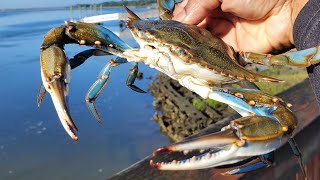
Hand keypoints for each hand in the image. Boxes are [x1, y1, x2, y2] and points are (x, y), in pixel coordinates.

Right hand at [172, 0, 307, 52]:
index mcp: (212, 2)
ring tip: (176, 52)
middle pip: (192, 29)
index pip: (188, 11)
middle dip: (181, 35)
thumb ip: (198, 4)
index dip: (178, 19)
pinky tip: (192, 59)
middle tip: (169, 42)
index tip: (166, 28)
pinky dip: (203, 58)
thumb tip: (179, 20)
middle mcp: (215, 19)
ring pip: (200, 43)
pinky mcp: (230, 51)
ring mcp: (222, 36)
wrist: (287, 13)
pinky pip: (213, 55)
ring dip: (190, 47)